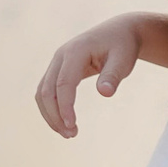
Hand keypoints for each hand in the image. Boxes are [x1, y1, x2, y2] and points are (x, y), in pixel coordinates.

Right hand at [34, 17, 146, 137]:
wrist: (119, 31)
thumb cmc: (123, 46)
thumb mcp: (124, 59)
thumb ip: (113, 75)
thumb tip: (105, 93)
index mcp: (76, 51)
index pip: (64, 83)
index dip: (65, 106)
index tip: (72, 125)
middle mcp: (61, 56)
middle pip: (47, 90)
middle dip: (55, 115)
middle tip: (71, 135)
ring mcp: (57, 62)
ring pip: (43, 92)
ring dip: (50, 114)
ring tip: (69, 133)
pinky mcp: (58, 69)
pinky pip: (47, 90)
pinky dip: (52, 108)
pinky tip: (64, 122)